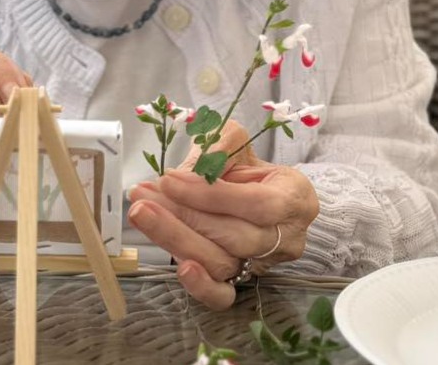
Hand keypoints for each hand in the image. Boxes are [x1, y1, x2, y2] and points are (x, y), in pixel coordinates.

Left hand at [127, 120, 318, 309]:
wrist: (253, 190)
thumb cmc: (245, 163)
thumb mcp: (236, 141)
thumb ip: (218, 146)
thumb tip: (192, 168)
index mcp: (295, 196)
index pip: (255, 204)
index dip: (210, 195)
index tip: (169, 179)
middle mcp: (286, 238)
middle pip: (236, 237)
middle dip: (185, 215)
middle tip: (144, 197)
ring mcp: (265, 265)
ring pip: (223, 263)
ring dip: (176, 238)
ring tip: (142, 213)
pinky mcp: (242, 284)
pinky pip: (223, 296)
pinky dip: (201, 286)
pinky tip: (179, 267)